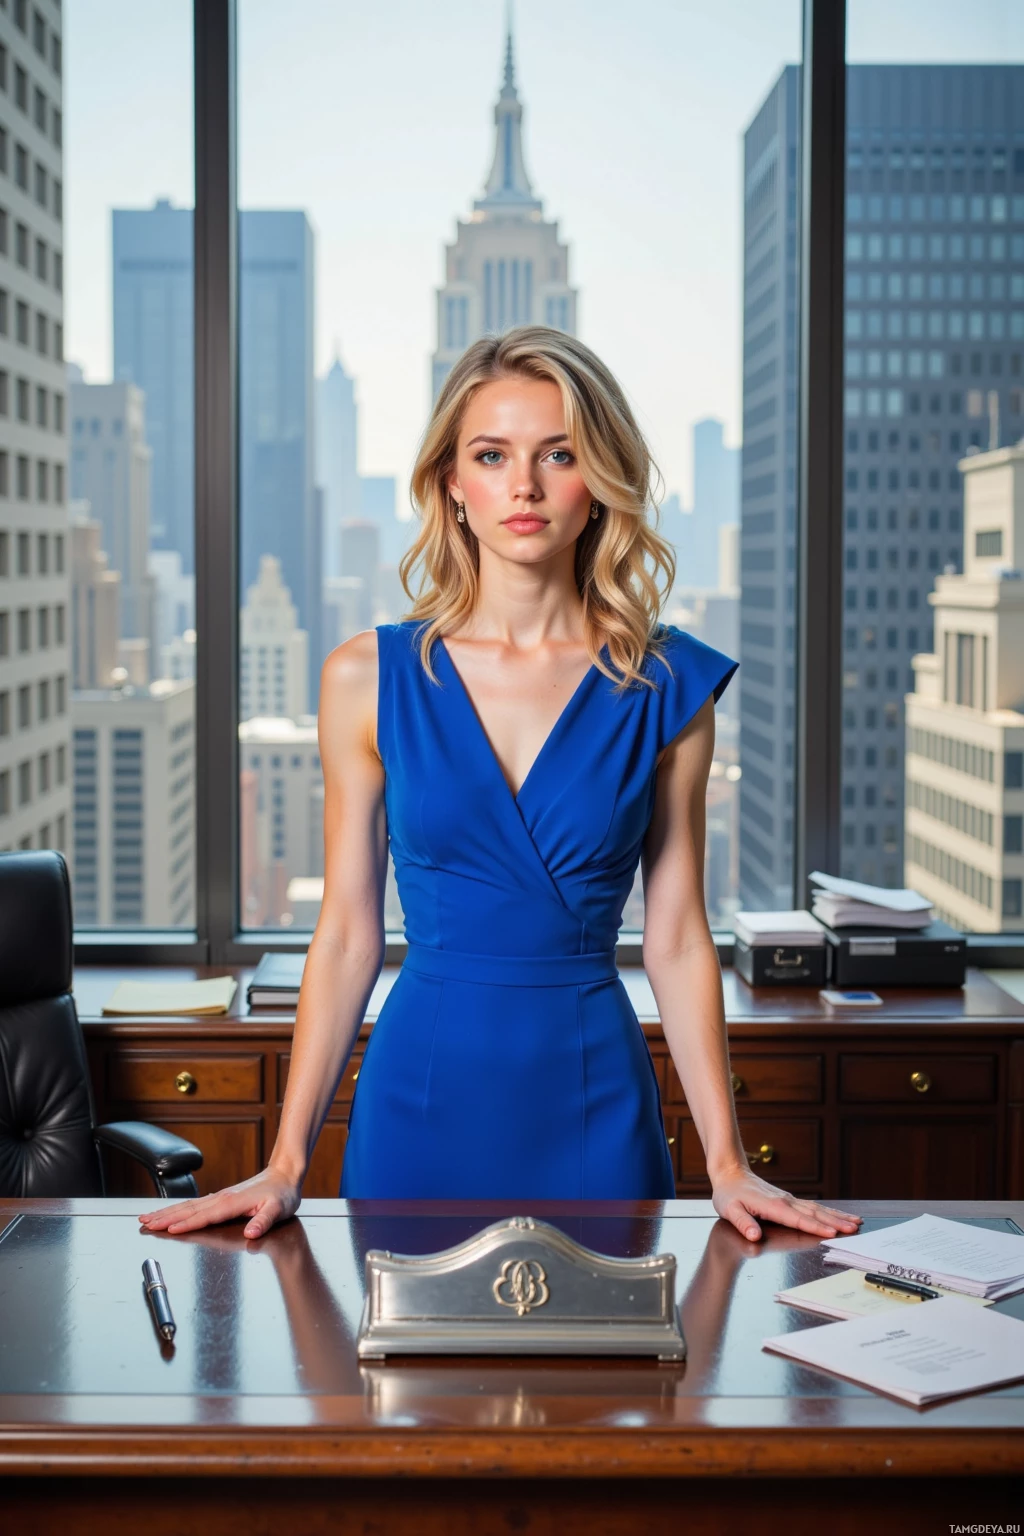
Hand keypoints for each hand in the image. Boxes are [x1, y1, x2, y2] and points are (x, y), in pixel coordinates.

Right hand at [138, 1167, 300, 1240]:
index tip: (168, 1230)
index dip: (186, 1224)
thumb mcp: (278, 1209)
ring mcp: (219, 1197)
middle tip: (144, 1223)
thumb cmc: (282, 1194)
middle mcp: (221, 1198)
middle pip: (187, 1210)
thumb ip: (264, 1221)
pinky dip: (178, 1209)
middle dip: (165, 1218)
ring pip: (187, 1206)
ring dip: (166, 1213)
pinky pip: (193, 1205)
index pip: (204, 1216)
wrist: (284, 1175)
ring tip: (147, 1218)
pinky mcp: (220, 1198)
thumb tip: (252, 1232)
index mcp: (231, 1203)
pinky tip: (170, 1213)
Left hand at [711, 1164, 861, 1242]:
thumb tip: (753, 1235)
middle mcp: (785, 1201)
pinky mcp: (789, 1200)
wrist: (731, 1173)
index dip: (815, 1227)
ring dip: (837, 1215)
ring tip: (856, 1221)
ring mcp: (789, 1200)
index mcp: (773, 1206)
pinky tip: (838, 1215)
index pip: (798, 1219)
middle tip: (855, 1228)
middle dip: (836, 1221)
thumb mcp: (730, 1210)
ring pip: (817, 1209)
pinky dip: (828, 1211)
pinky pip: (812, 1206)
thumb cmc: (729, 1194)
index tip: (833, 1232)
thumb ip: (743, 1223)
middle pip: (814, 1213)